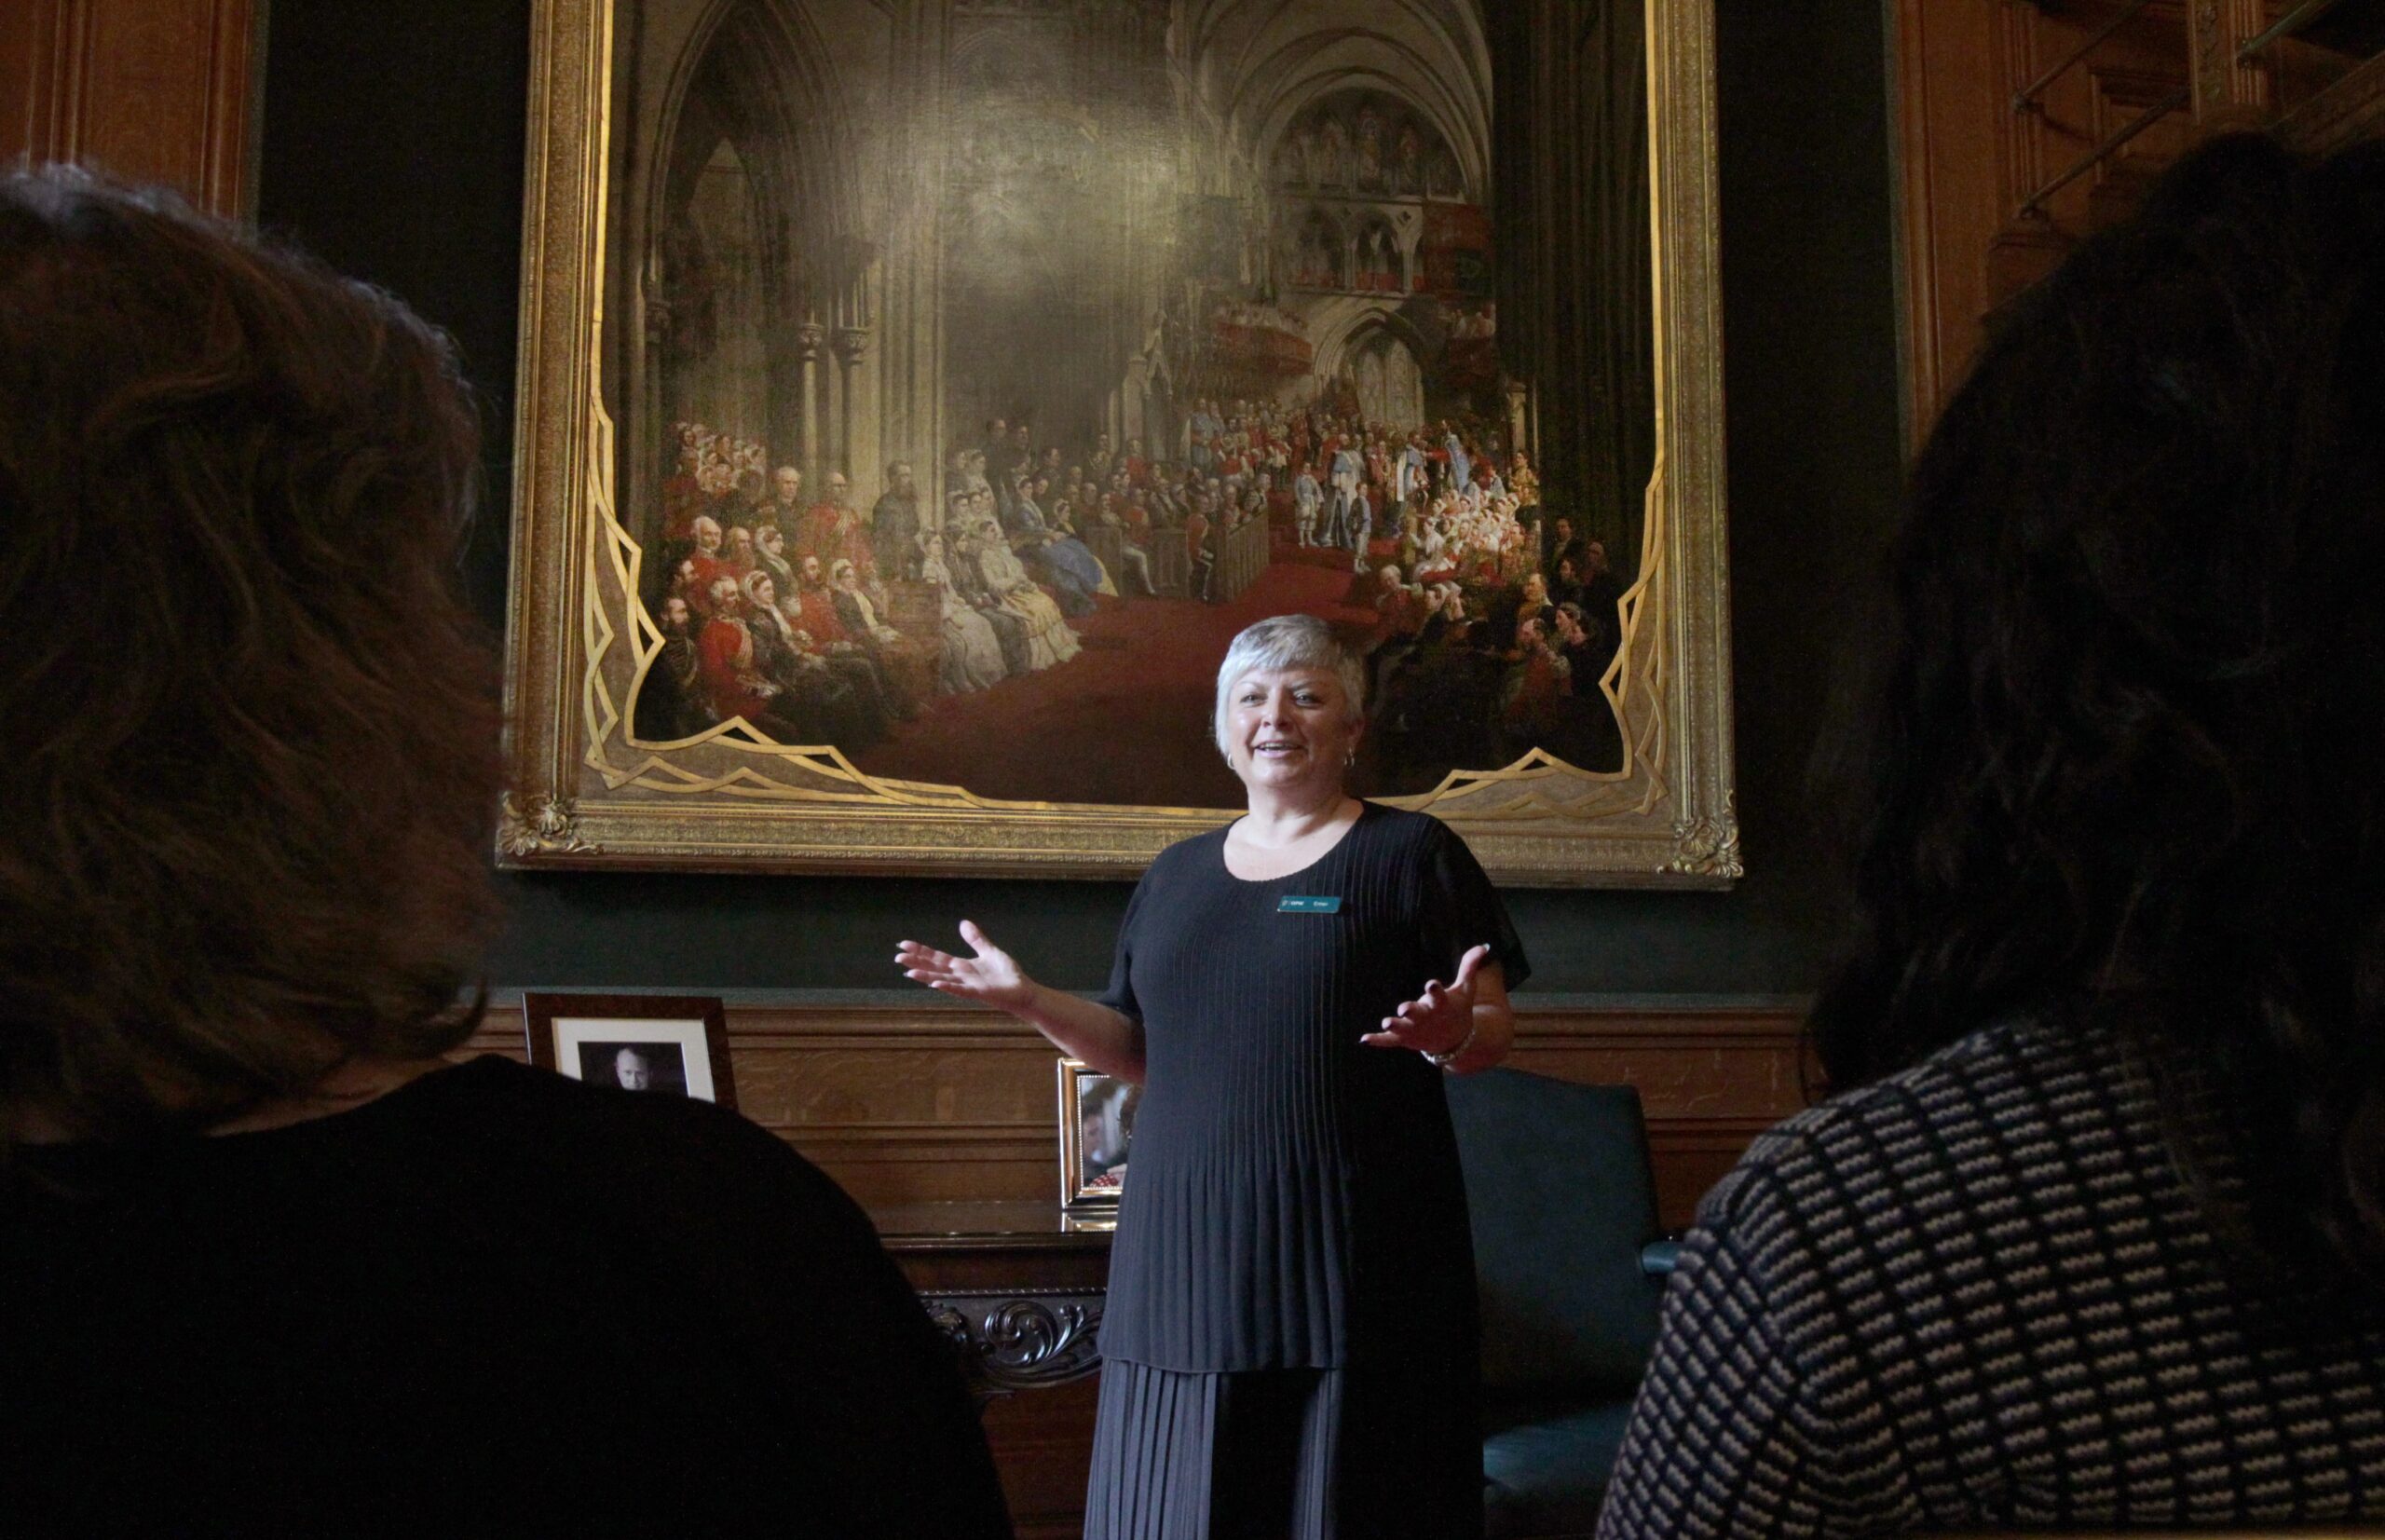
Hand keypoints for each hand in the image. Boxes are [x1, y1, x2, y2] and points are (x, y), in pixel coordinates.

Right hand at [895, 920, 1035, 1011]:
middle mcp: (961, 976)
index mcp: (962, 966)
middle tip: (897, 957)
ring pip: (943, 980)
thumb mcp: (989, 951)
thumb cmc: (1006, 974)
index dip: (921, 951)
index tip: (904, 944)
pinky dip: (949, 986)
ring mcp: (968, 985)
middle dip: (916, 963)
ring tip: (909, 972)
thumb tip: (962, 923)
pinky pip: (961, 989)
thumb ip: (976, 939)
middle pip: (934, 968)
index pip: (937, 957)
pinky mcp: (979, 992)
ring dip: (926, 976)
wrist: (1023, 991)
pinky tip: (936, 983)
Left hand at [1360, 943, 1491, 1056]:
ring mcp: (1415, 1029)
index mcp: (1441, 1004)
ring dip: (1394, 1026)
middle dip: (1412, 1011)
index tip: (1432, 984)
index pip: (1439, 995)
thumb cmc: (1458, 1009)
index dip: (1435, 990)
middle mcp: (1427, 1017)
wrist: (1457, 1041)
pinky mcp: (1405, 1039)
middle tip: (1404, 1007)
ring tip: (1386, 1022)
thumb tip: (1484, 945)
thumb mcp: (1466, 988)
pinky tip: (1364, 1039)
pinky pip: (1390, 1040)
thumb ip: (1469, 966)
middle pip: (1418, 1014)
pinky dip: (1378, 1040)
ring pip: (1403, 1028)